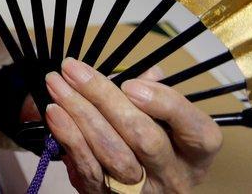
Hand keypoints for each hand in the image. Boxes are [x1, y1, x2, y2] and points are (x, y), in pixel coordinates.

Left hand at [44, 58, 221, 192]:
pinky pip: (88, 167)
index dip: (165, 105)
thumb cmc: (148, 138)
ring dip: (80, 113)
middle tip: (75, 71)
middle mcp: (174, 176)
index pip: (197, 131)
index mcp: (196, 153)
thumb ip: (155, 93)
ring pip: (113, 153)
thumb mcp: (162, 118)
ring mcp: (142, 191)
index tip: (130, 84)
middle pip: (145, 138)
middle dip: (105, 98)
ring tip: (58, 85)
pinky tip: (55, 112)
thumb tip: (147, 74)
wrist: (131, 186)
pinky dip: (69, 136)